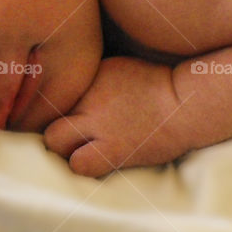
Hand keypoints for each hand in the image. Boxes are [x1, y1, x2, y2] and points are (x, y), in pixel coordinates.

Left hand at [42, 56, 187, 176]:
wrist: (188, 104)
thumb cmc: (156, 83)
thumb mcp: (115, 66)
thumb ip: (87, 78)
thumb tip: (62, 87)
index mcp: (88, 74)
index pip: (48, 91)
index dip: (48, 105)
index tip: (53, 114)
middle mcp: (88, 97)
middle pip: (43, 113)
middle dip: (49, 123)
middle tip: (63, 133)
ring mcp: (99, 125)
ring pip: (54, 140)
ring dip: (62, 147)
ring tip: (75, 148)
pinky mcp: (114, 150)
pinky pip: (79, 164)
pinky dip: (81, 165)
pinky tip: (92, 161)